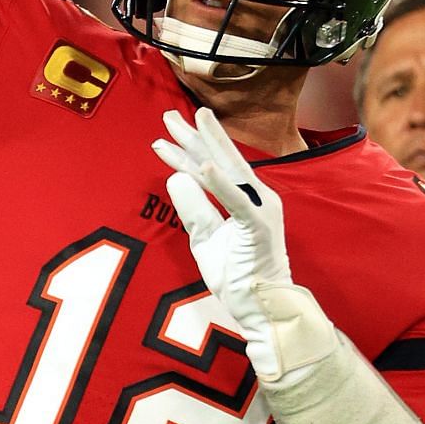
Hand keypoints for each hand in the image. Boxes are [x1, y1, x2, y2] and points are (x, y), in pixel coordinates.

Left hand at [160, 105, 326, 384]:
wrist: (263, 308)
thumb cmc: (239, 277)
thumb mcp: (206, 239)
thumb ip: (194, 209)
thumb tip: (175, 178)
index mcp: (244, 200)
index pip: (209, 170)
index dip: (185, 153)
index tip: (161, 139)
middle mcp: (255, 197)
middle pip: (219, 160)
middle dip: (193, 137)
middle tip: (168, 115)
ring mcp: (260, 209)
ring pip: (230, 170)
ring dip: (209, 146)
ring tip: (192, 121)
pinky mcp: (260, 226)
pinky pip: (237, 201)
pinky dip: (221, 183)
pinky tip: (205, 165)